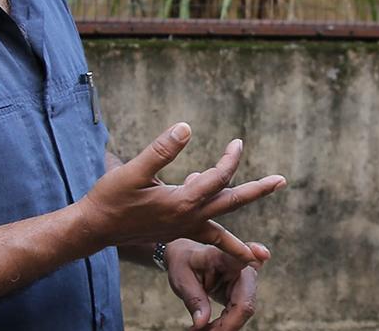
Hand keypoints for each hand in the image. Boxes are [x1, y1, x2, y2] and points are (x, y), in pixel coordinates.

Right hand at [75, 122, 285, 263]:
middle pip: (232, 203)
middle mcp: (188, 218)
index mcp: (182, 202)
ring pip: (222, 227)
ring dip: (243, 236)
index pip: (218, 178)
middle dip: (258, 191)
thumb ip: (161, 150)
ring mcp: (183, 228)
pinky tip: (221, 216)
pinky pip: (207, 236)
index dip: (231, 159)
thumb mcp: (133, 171)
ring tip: (263, 251)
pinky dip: (221, 239)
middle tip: (282, 181)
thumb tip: (187, 128)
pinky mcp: (177, 231)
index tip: (238, 142)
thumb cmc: (111, 198)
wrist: (95, 228)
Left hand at [165, 238, 269, 329]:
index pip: (242, 256)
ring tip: (202, 330)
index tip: (263, 255)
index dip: (255, 254)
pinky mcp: (242, 292)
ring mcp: (244, 280)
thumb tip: (201, 323)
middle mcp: (241, 267)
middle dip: (228, 323)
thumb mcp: (181, 279)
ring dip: (225, 326)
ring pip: (243, 311)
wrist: (187, 260)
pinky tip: (209, 328)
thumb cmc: (184, 263)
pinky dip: (224, 324)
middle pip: (245, 301)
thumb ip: (193, 299)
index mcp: (224, 257)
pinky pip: (238, 313)